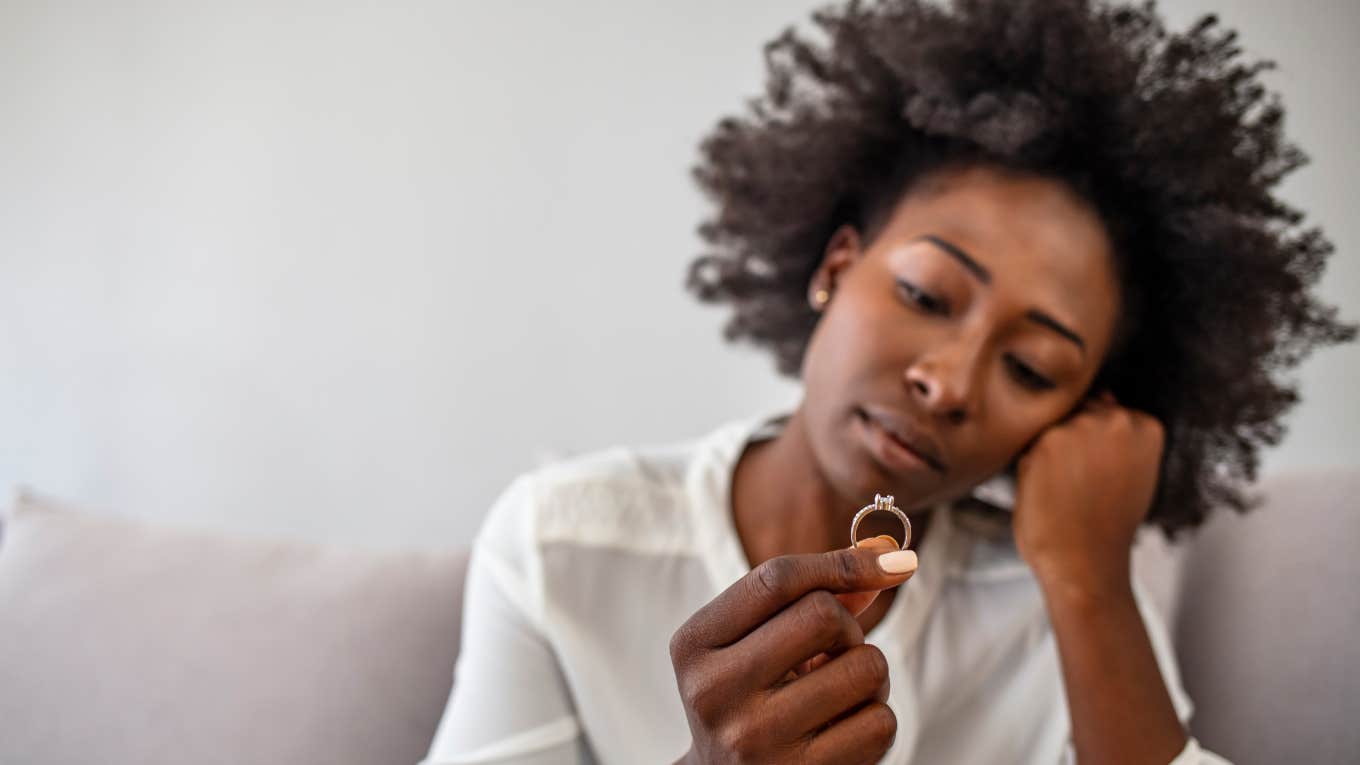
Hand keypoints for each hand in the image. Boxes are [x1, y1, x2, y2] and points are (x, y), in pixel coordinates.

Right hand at [669, 537, 916, 764]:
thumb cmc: (748, 698)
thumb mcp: (756, 642)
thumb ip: (812, 597)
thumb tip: (891, 558)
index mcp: (694, 645)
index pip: (776, 580)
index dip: (843, 562)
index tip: (897, 560)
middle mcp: (714, 691)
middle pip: (823, 615)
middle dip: (848, 628)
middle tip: (833, 654)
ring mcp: (754, 739)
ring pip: (865, 668)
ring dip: (869, 676)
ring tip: (839, 694)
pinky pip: (879, 723)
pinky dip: (875, 719)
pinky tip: (843, 730)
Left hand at [1011, 390, 1165, 597]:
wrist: (1085, 562)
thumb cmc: (1107, 524)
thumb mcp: (1130, 472)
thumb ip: (1118, 434)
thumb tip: (1103, 396)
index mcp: (1145, 425)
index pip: (1105, 411)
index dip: (1094, 445)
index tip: (1098, 473)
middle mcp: (1115, 418)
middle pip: (1077, 413)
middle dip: (1072, 443)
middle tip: (1079, 485)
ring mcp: (1079, 426)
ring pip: (1051, 428)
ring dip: (1049, 454)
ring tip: (1065, 490)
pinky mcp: (1045, 441)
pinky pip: (1028, 446)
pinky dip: (1030, 468)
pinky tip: (1048, 492)